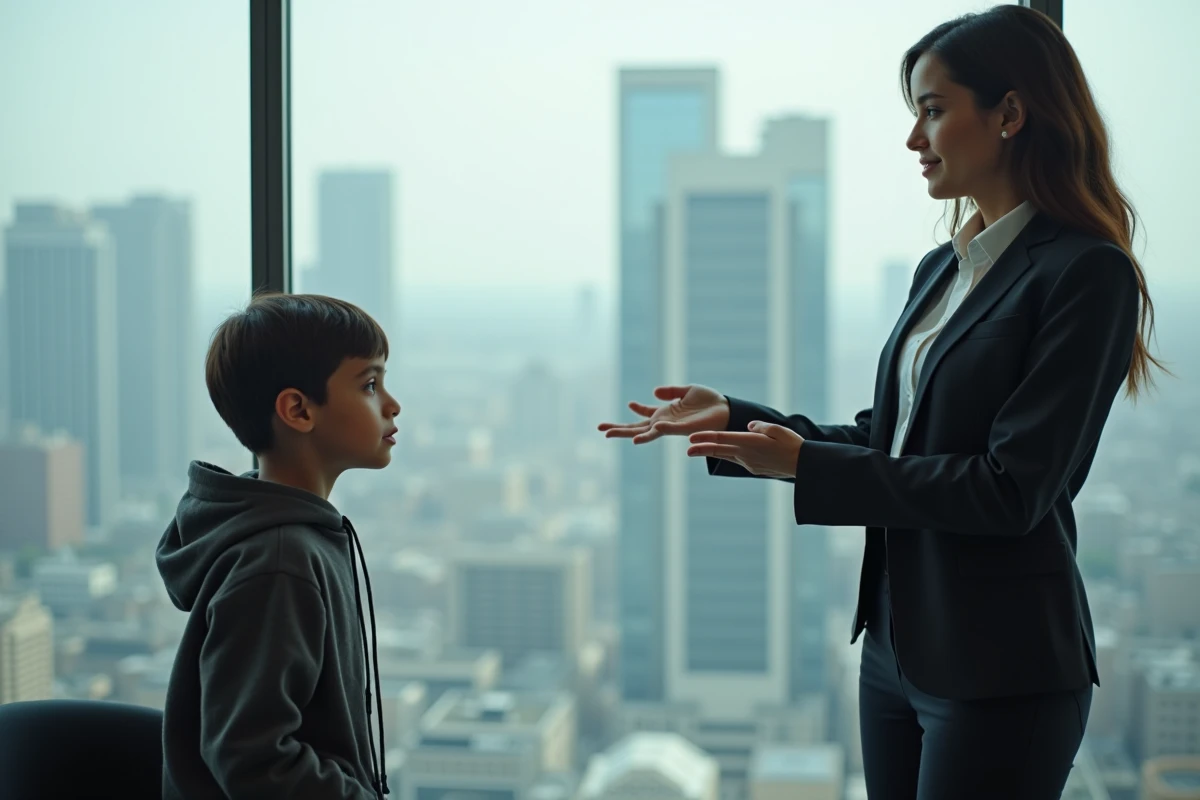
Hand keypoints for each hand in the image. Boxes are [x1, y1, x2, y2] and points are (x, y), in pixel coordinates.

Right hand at [598, 384, 729, 444]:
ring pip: (642, 432)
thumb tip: (653, 391)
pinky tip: (635, 438)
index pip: (645, 413)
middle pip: (636, 427)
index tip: (629, 403)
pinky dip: (647, 435)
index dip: (637, 409)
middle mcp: (664, 422)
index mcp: (666, 413)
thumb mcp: (687, 390)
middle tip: (600, 429)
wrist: (726, 410)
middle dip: (618, 427)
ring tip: (608, 433)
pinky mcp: (677, 429)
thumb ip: (670, 391)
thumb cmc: (710, 402)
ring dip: (625, 433)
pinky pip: (659, 432)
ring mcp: (669, 427)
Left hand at [686, 421, 804, 477]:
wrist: (803, 466)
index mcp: (751, 443)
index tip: (691, 438)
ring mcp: (749, 463)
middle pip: (720, 450)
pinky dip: (727, 455)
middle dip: (702, 449)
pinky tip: (722, 452)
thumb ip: (761, 426)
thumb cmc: (793, 445)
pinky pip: (737, 459)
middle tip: (687, 450)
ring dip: (711, 453)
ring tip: (694, 450)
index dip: (706, 438)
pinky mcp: (753, 468)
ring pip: (726, 456)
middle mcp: (746, 454)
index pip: (724, 439)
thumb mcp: (779, 430)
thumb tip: (749, 425)